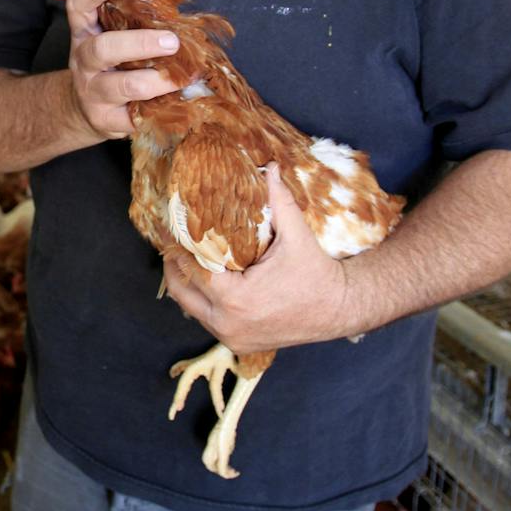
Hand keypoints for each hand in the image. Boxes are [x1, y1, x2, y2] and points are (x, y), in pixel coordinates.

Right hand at [65, 0, 181, 139]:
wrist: (86, 109)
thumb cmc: (112, 64)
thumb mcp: (111, 37)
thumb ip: (133, 21)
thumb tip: (179, 10)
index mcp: (85, 33)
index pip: (79, 6)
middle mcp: (84, 61)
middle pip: (102, 49)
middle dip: (140, 43)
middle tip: (172, 41)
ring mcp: (93, 92)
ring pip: (121, 86)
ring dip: (156, 81)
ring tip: (183, 78)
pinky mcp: (106, 120)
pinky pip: (133, 117)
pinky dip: (159, 110)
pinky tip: (179, 104)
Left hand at [163, 163, 354, 352]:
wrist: (340, 309)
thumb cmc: (318, 273)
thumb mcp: (296, 235)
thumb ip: (278, 201)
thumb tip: (268, 166)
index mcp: (237, 298)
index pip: (193, 269)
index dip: (179, 247)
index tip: (170, 229)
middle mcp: (228, 323)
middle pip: (182, 291)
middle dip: (175, 266)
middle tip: (172, 242)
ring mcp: (232, 338)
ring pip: (191, 308)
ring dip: (187, 284)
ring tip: (185, 257)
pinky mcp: (238, 344)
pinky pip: (207, 319)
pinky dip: (203, 301)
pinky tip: (205, 279)